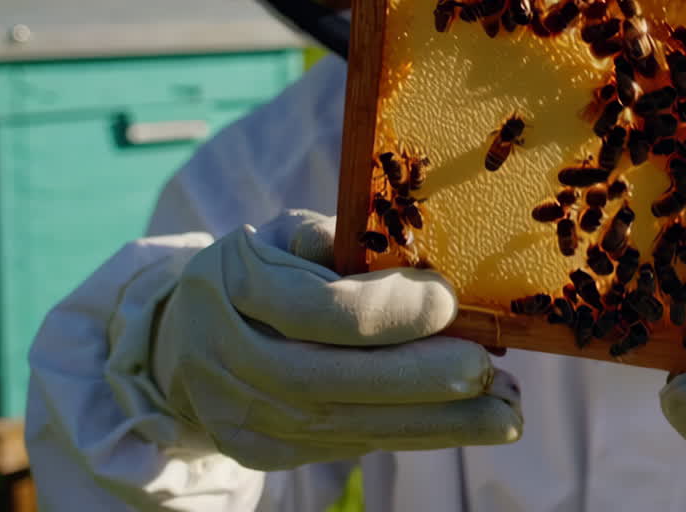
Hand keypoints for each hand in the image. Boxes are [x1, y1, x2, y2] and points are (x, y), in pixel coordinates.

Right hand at [148, 210, 521, 469]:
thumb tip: (421, 260)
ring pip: (346, 426)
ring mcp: (241, 415)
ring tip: (503, 411)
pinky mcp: (261, 453)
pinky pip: (345, 446)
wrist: (182, 339)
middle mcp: (229, 357)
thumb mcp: (288, 233)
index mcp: (233, 284)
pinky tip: (463, 422)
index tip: (448, 299)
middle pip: (332, 381)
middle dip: (421, 381)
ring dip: (436, 423)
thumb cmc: (260, 269)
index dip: (389, 311)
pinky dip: (410, 435)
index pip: (318, 311)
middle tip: (489, 372)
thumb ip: (343, 241)